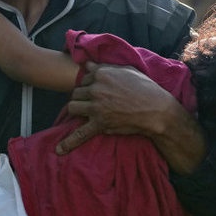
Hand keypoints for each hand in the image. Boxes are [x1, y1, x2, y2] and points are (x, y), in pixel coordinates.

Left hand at [56, 62, 170, 153]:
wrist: (156, 109)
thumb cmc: (146, 88)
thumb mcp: (127, 70)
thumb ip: (105, 67)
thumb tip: (88, 64)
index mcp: (102, 73)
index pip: (84, 78)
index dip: (89, 84)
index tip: (97, 90)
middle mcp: (96, 88)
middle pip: (76, 92)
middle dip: (82, 97)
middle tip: (93, 103)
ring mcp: (96, 106)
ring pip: (73, 107)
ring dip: (77, 110)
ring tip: (86, 113)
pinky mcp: (99, 123)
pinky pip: (80, 133)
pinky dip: (69, 143)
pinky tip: (58, 151)